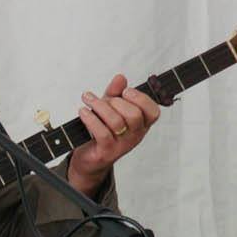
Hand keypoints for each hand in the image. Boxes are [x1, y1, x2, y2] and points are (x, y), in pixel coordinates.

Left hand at [67, 73, 159, 192]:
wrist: (89, 158)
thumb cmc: (102, 130)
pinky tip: (83, 111)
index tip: (126, 92)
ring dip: (100, 106)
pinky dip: (91, 119)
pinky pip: (102, 133)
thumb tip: (120, 77)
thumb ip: (116, 93)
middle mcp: (135, 136)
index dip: (141, 98)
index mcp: (141, 125)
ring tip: (88, 99)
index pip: (153, 112)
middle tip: (104, 100)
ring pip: (116, 122)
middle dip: (117, 101)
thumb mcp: (110, 108)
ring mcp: (122, 145)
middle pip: (134, 115)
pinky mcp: (107, 151)